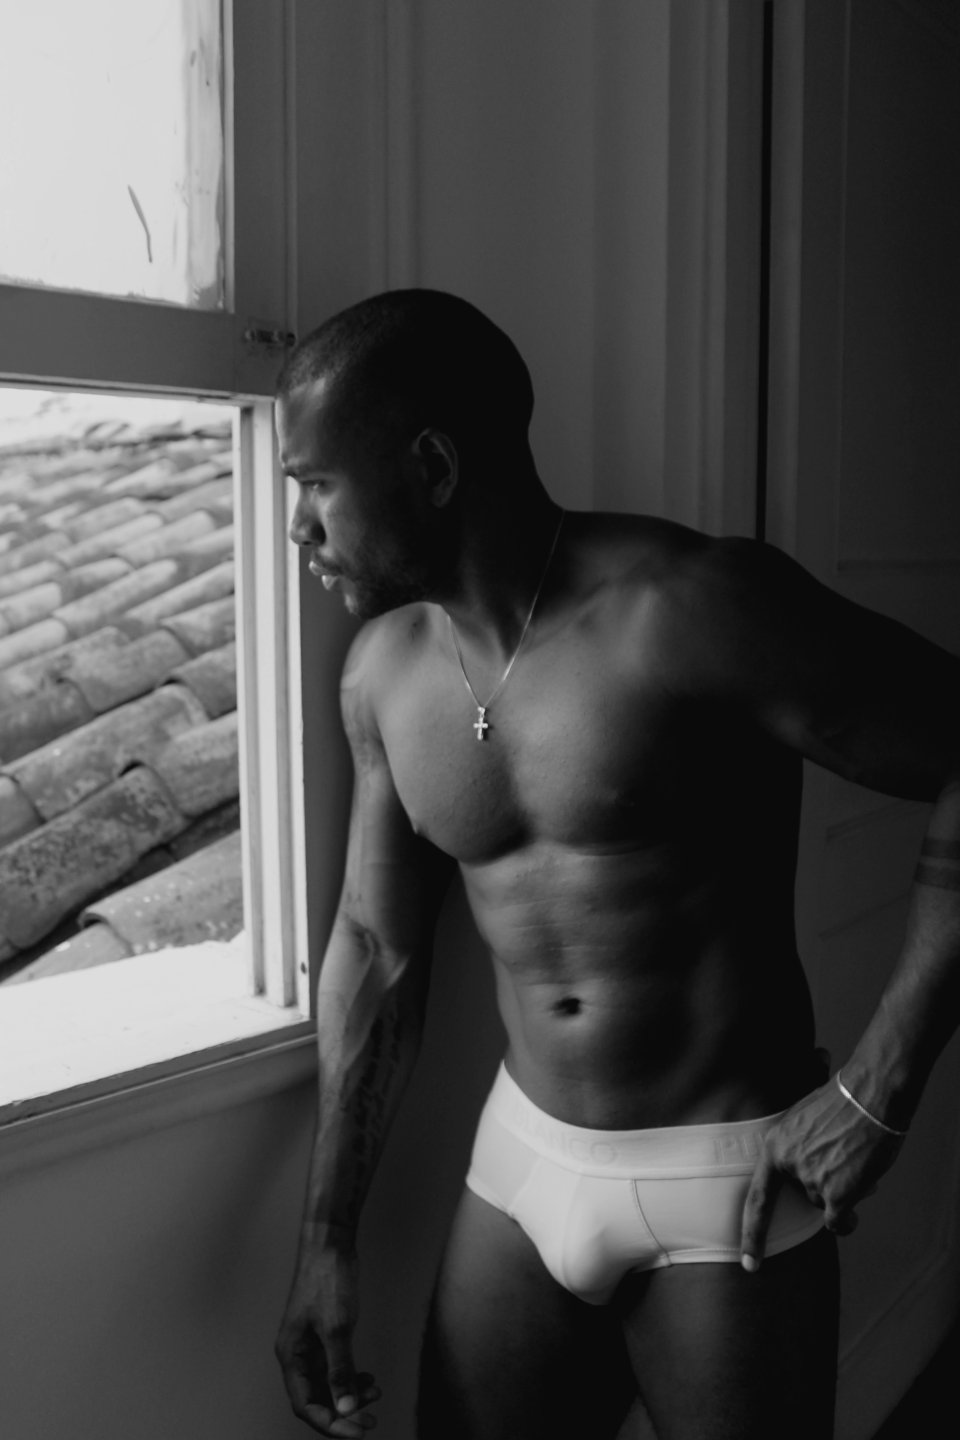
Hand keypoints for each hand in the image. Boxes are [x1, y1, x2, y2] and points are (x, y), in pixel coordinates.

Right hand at [276, 1239, 380, 1434]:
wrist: (330, 1243)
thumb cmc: (327, 1279)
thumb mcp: (337, 1328)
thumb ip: (341, 1370)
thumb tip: (345, 1408)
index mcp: (291, 1355)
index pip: (307, 1405)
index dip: (331, 1424)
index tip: (358, 1431)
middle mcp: (297, 1354)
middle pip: (317, 1399)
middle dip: (343, 1412)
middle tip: (371, 1420)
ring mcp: (310, 1345)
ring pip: (328, 1384)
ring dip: (350, 1394)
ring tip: (375, 1393)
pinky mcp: (323, 1335)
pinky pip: (334, 1368)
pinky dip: (351, 1377)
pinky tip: (368, 1379)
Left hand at [740, 1075, 905, 1269]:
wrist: (869, 1096)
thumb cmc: (841, 1103)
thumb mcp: (802, 1118)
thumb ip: (796, 1148)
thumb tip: (803, 1175)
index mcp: (775, 1146)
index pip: (757, 1199)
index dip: (751, 1234)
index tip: (749, 1264)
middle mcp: (789, 1166)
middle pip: (804, 1195)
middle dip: (822, 1184)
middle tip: (840, 1157)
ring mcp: (813, 1182)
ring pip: (825, 1203)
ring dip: (841, 1191)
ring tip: (854, 1160)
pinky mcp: (838, 1193)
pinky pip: (838, 1221)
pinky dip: (847, 1220)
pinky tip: (855, 1207)